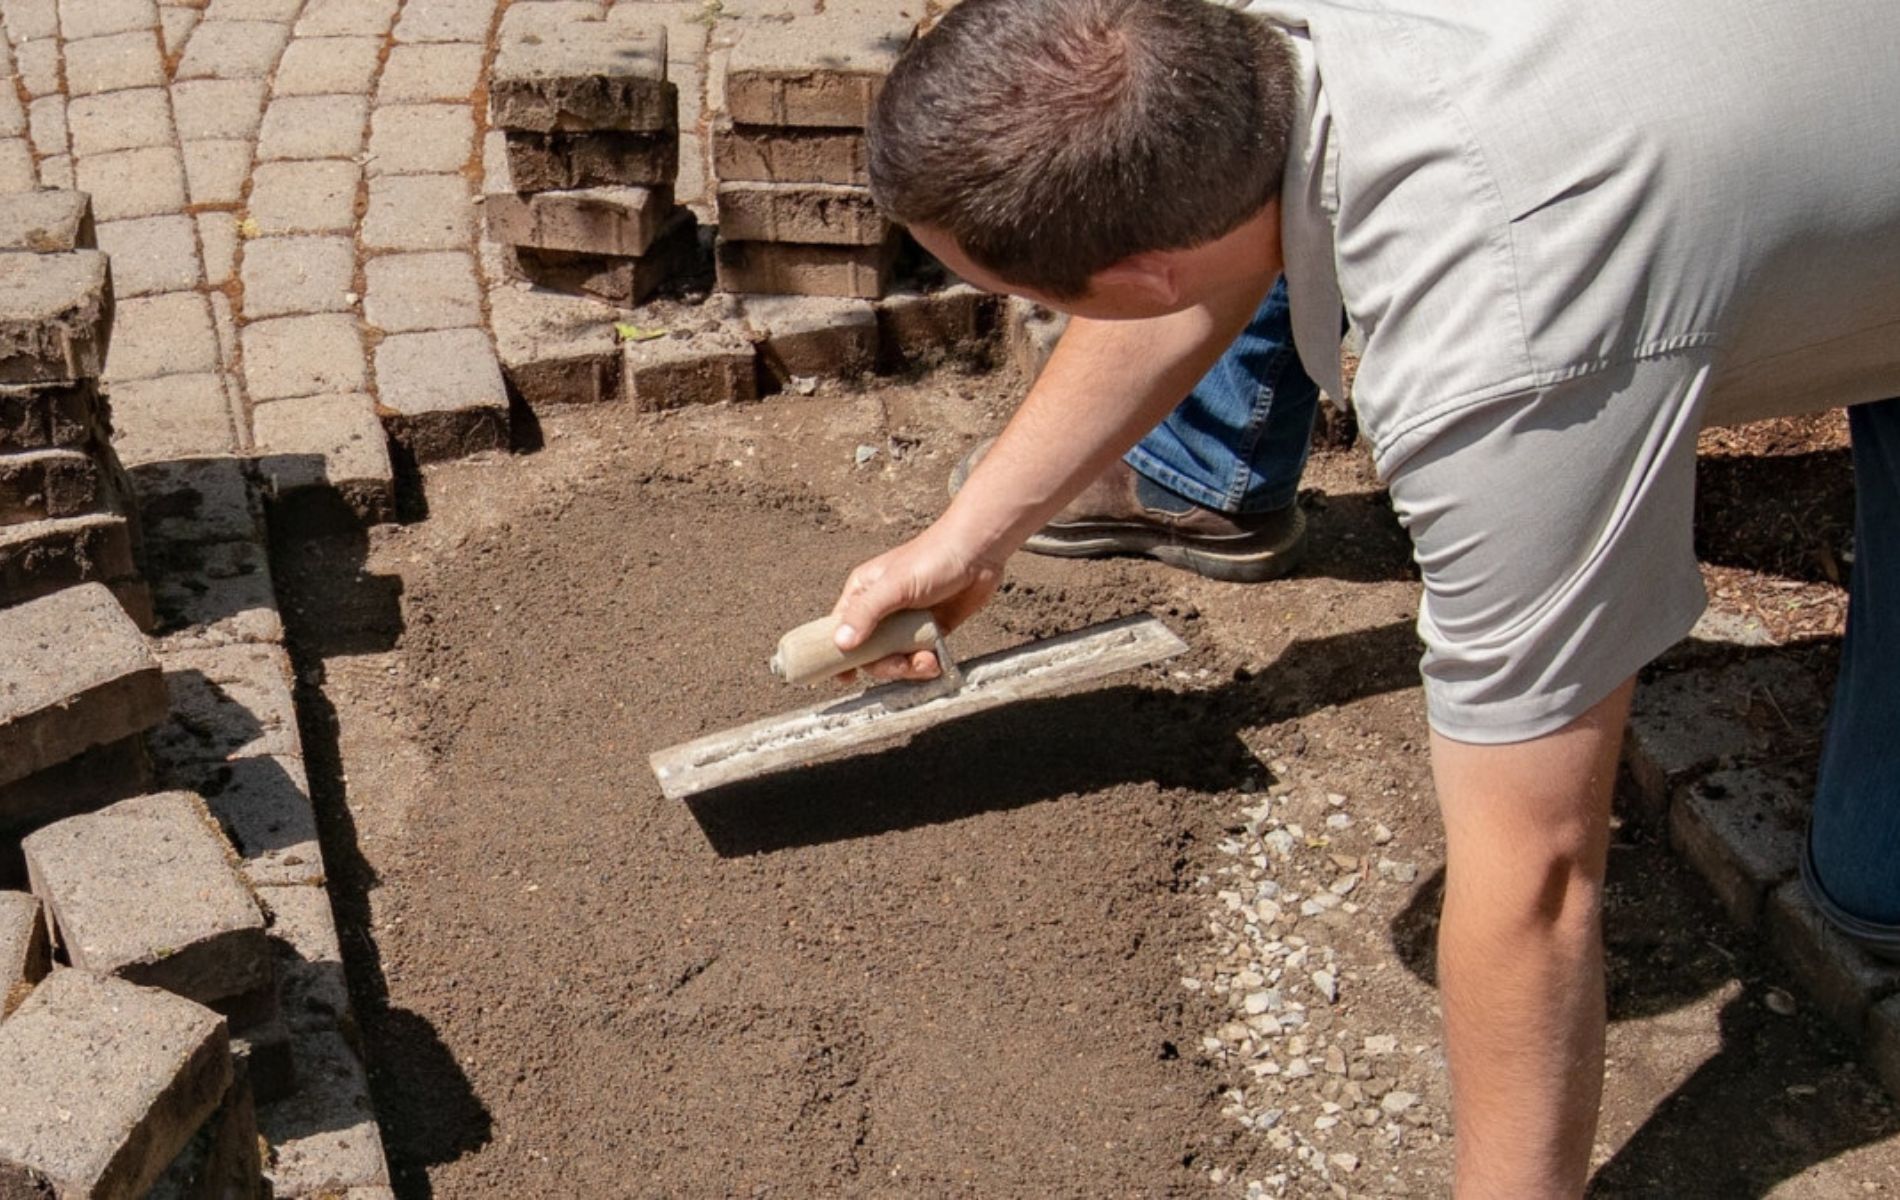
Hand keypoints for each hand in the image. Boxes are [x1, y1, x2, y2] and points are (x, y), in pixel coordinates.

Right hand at [830, 526, 1004, 681]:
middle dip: (885, 665)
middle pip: (869, 652)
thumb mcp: (895, 586)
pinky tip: (936, 660)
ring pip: (896, 658)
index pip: (839, 628)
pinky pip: (920, 657)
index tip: (845, 678)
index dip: (838, 654)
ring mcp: (905, 622)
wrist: (979, 553)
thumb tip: (840, 643)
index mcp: (863, 593)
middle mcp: (881, 609)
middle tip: (902, 664)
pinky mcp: (929, 630)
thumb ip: (867, 613)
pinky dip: (926, 664)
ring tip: (927, 662)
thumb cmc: (933, 558)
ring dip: (909, 667)